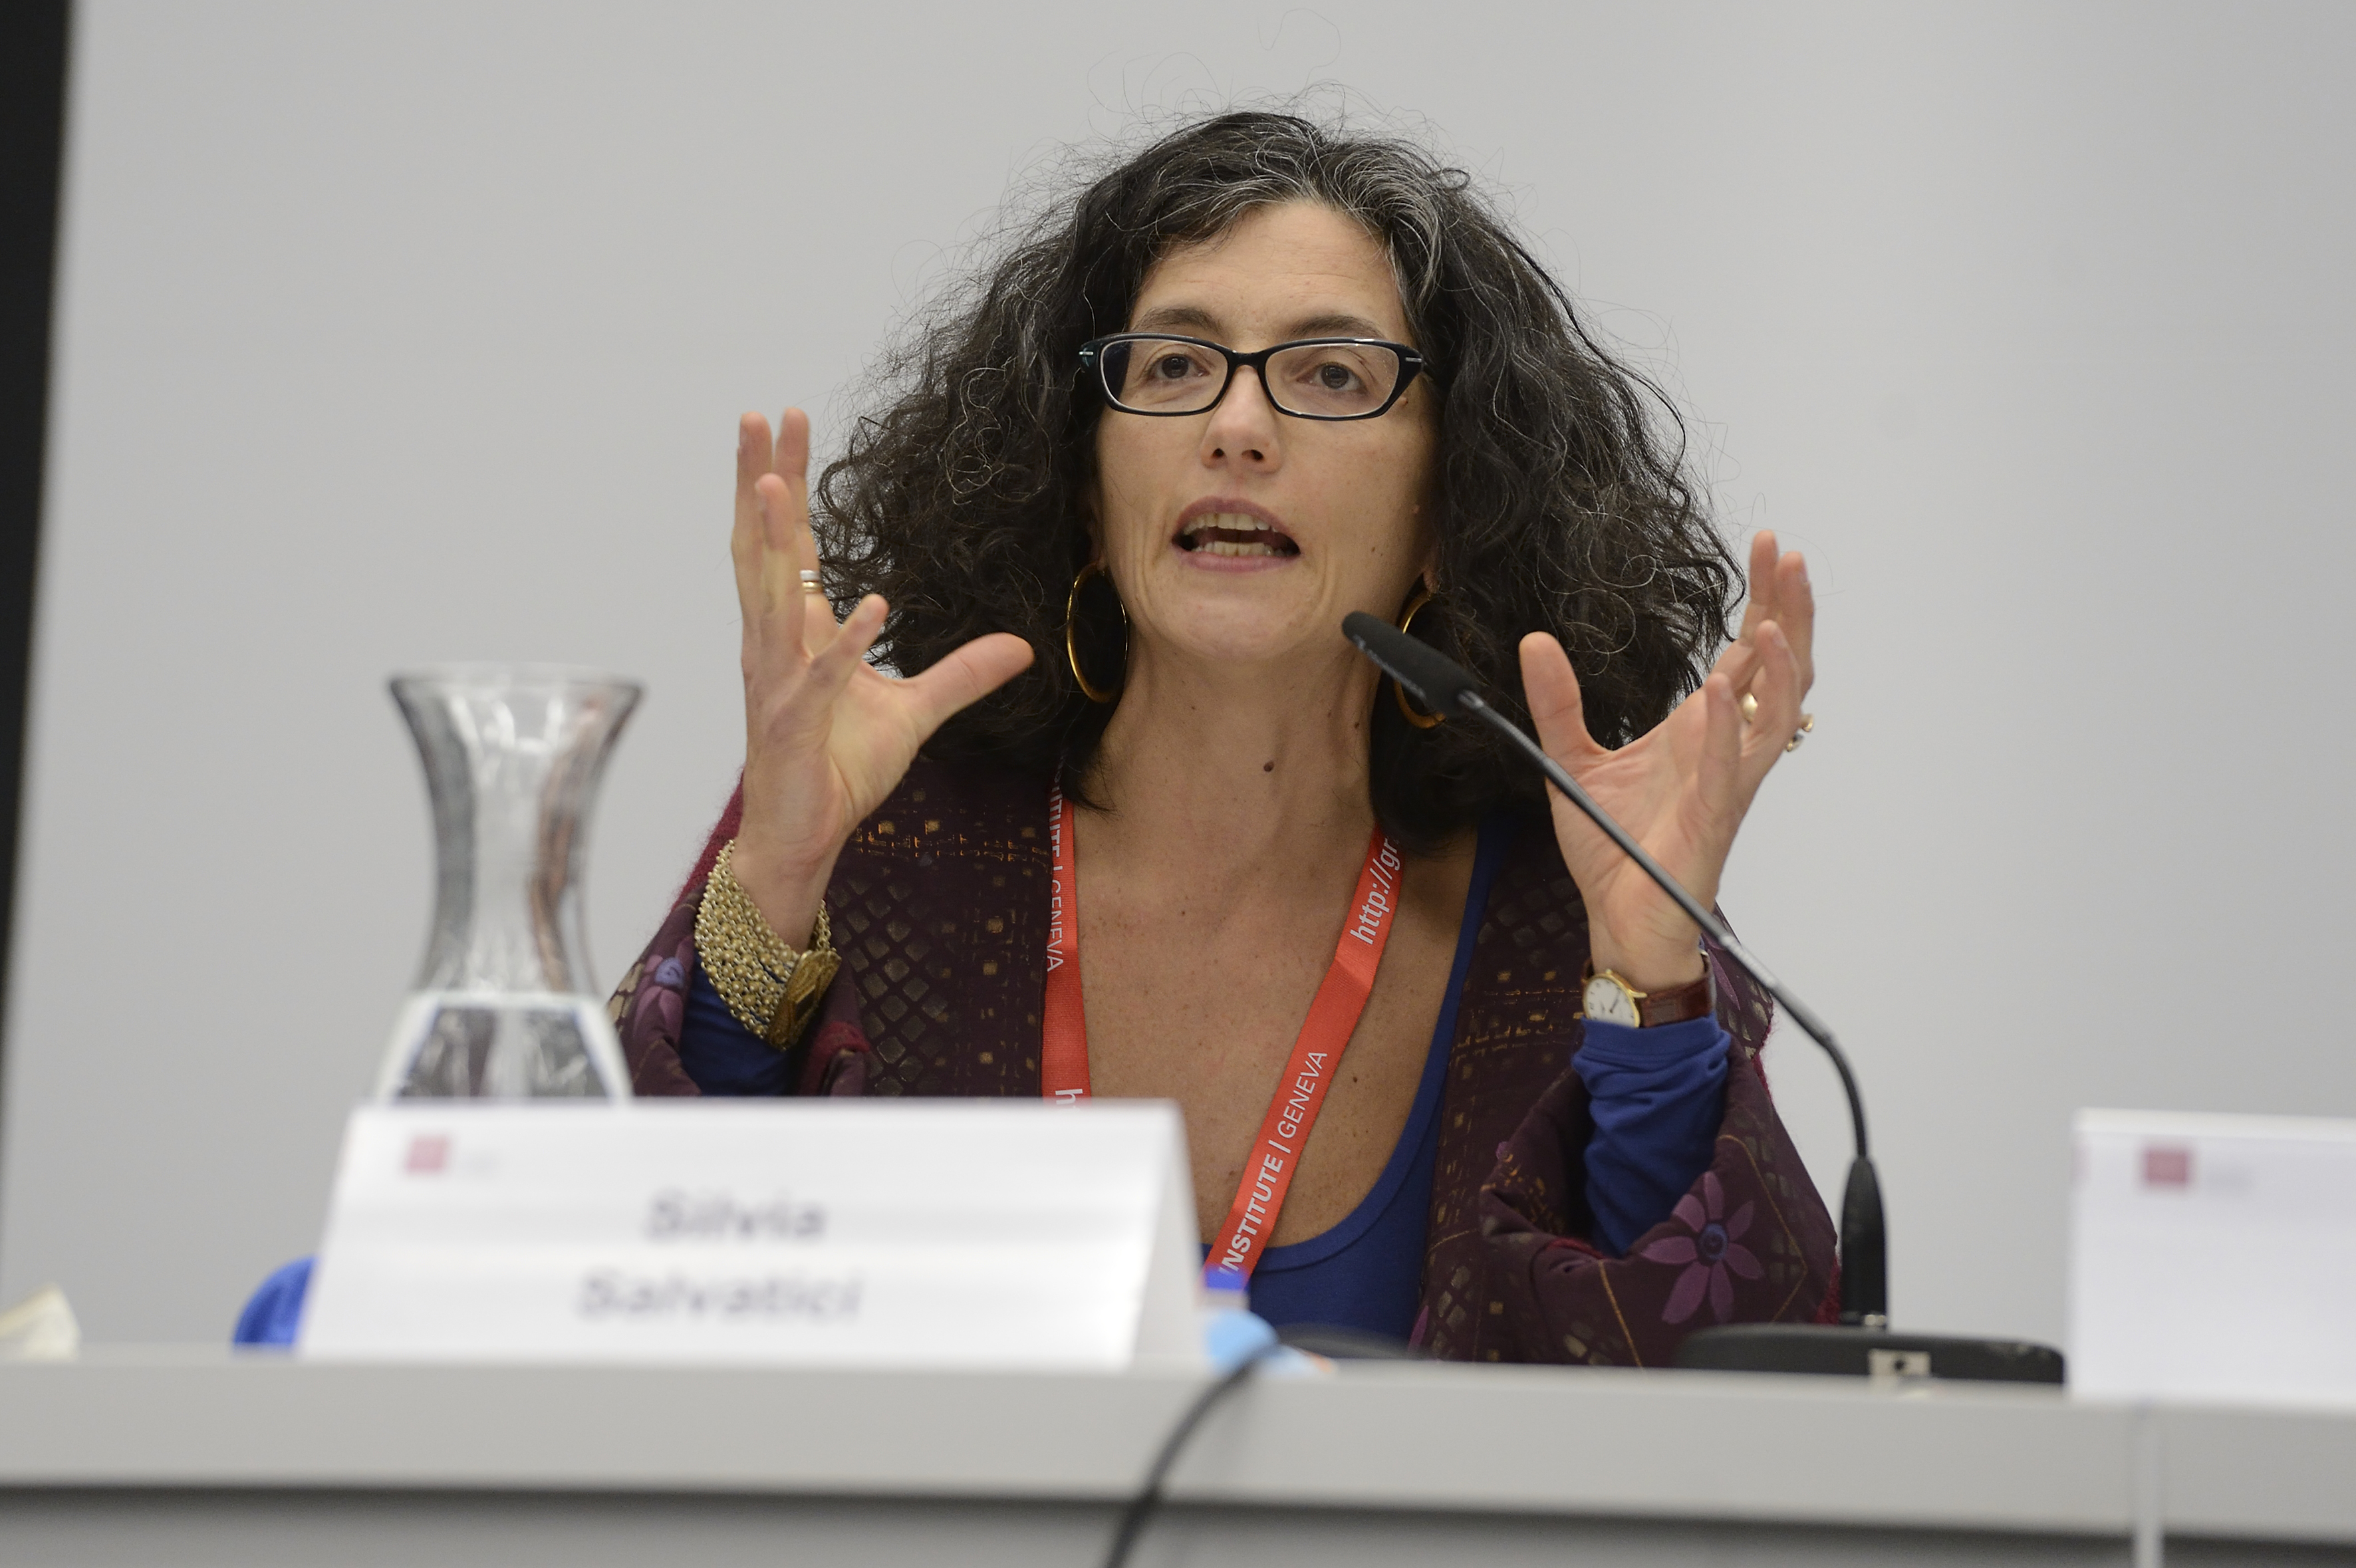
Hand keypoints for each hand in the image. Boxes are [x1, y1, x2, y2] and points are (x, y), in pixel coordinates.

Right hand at [728, 409, 1032, 942]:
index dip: (786, 482)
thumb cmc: (838, 770)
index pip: (788, 543)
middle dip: (761, 480)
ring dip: (770, 539)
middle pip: (763, 548)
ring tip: (770, 482)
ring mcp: (780, 681)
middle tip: (759, 415)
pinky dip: (844, 641)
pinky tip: (870, 604)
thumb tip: (1021, 646)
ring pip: (768, 597)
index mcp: (797, 632)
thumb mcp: (916, 714)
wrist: (802, 838)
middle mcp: (777, 645)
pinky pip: (822, 675)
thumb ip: (963, 675)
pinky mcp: (794, 723)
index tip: (788, 421)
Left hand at [1521, 530, 1815, 990]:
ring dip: (1781, 666)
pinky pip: (1729, 769)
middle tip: (1786, 555)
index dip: (1763, 599)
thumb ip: (1557, 701)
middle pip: (1780, 667)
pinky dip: (1726, 728)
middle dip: (1790, 611)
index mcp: (1700, 728)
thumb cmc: (1613, 847)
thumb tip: (1534, 640)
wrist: (1616, 916)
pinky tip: (1722, 690)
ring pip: (1778, 715)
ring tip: (1773, 619)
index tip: (1764, 546)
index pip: (1747, 651)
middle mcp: (1725, 748)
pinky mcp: (1712, 820)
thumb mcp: (1569, 758)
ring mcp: (1726, 783)